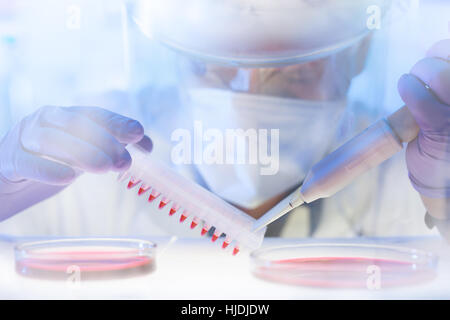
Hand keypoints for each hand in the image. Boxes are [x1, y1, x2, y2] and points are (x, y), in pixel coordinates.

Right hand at [0, 106, 149, 185]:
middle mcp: (46, 121)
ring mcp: (24, 137)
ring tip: (105, 167)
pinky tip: (67, 177)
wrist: (7, 181)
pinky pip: (28, 162)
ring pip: (53, 140)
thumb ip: (113, 147)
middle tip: (125, 161)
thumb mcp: (83, 154)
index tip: (139, 133)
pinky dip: (48, 168)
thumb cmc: (50, 163)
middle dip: (104, 140)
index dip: (117, 123)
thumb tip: (149, 146)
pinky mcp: (9, 160)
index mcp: (67, 117)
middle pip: (76, 124)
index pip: (94, 115)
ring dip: (82, 152)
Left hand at [398, 39, 449, 218]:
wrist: (448, 184)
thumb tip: (434, 61)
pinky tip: (406, 88)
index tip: (434, 54)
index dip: (445, 50)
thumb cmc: (449, 147)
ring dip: (419, 72)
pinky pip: (419, 96)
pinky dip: (408, 87)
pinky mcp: (442, 127)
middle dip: (431, 60)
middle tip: (421, 72)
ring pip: (438, 73)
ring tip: (412, 82)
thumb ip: (449, 91)